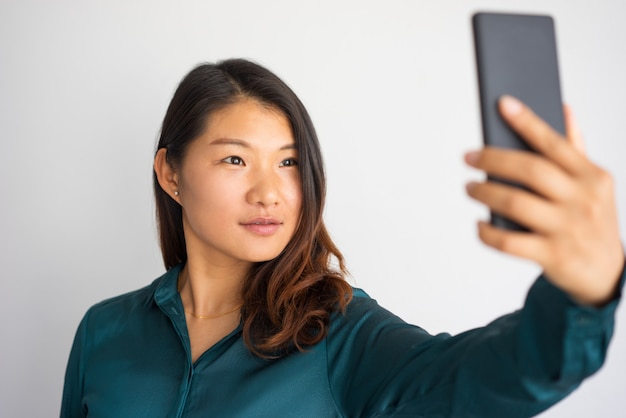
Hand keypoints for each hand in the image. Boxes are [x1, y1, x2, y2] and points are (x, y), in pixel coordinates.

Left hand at [465, 95, 623, 305]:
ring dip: (484, 193)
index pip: (555, 143)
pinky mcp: (553, 256)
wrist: (606, 273)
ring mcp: (568, 229)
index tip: (503, 104)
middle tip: (468, 157)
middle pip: (530, 170)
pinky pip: (509, 241)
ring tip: (469, 188)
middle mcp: (582, 200)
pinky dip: (487, 232)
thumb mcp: (593, 184)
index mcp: (591, 176)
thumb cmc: (590, 220)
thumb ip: (575, 149)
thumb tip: (564, 109)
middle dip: (493, 159)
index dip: (528, 122)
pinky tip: (479, 223)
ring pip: (515, 203)